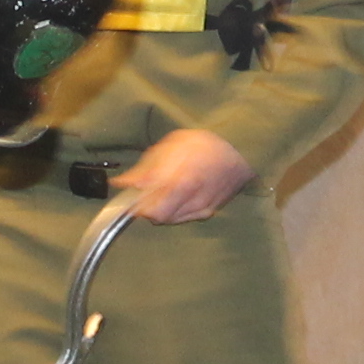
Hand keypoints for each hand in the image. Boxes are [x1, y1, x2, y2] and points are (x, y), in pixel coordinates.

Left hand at [113, 128, 253, 225]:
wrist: (241, 150)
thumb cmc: (204, 144)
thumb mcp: (171, 146)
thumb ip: (146, 168)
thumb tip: (122, 184)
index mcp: (181, 182)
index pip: (149, 209)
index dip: (136, 204)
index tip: (133, 194)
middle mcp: (192, 200)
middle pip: (158, 218)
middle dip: (148, 207)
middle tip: (148, 192)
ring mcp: (201, 208)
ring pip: (170, 220)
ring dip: (162, 208)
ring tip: (168, 188)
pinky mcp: (208, 212)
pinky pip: (183, 218)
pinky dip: (176, 210)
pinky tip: (180, 195)